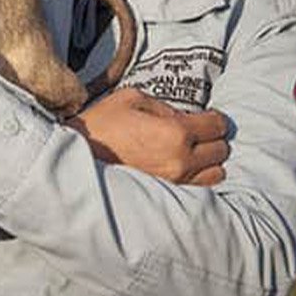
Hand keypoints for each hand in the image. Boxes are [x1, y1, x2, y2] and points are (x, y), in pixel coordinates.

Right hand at [66, 89, 228, 185]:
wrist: (75, 161)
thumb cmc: (101, 126)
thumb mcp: (131, 99)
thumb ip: (164, 105)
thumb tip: (182, 116)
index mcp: (175, 132)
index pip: (217, 126)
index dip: (212, 118)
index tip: (204, 117)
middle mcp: (181, 161)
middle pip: (220, 150)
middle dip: (211, 139)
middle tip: (194, 134)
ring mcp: (176, 183)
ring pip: (216, 173)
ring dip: (207, 162)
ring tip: (189, 153)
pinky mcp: (168, 197)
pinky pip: (200, 189)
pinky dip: (198, 178)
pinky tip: (181, 168)